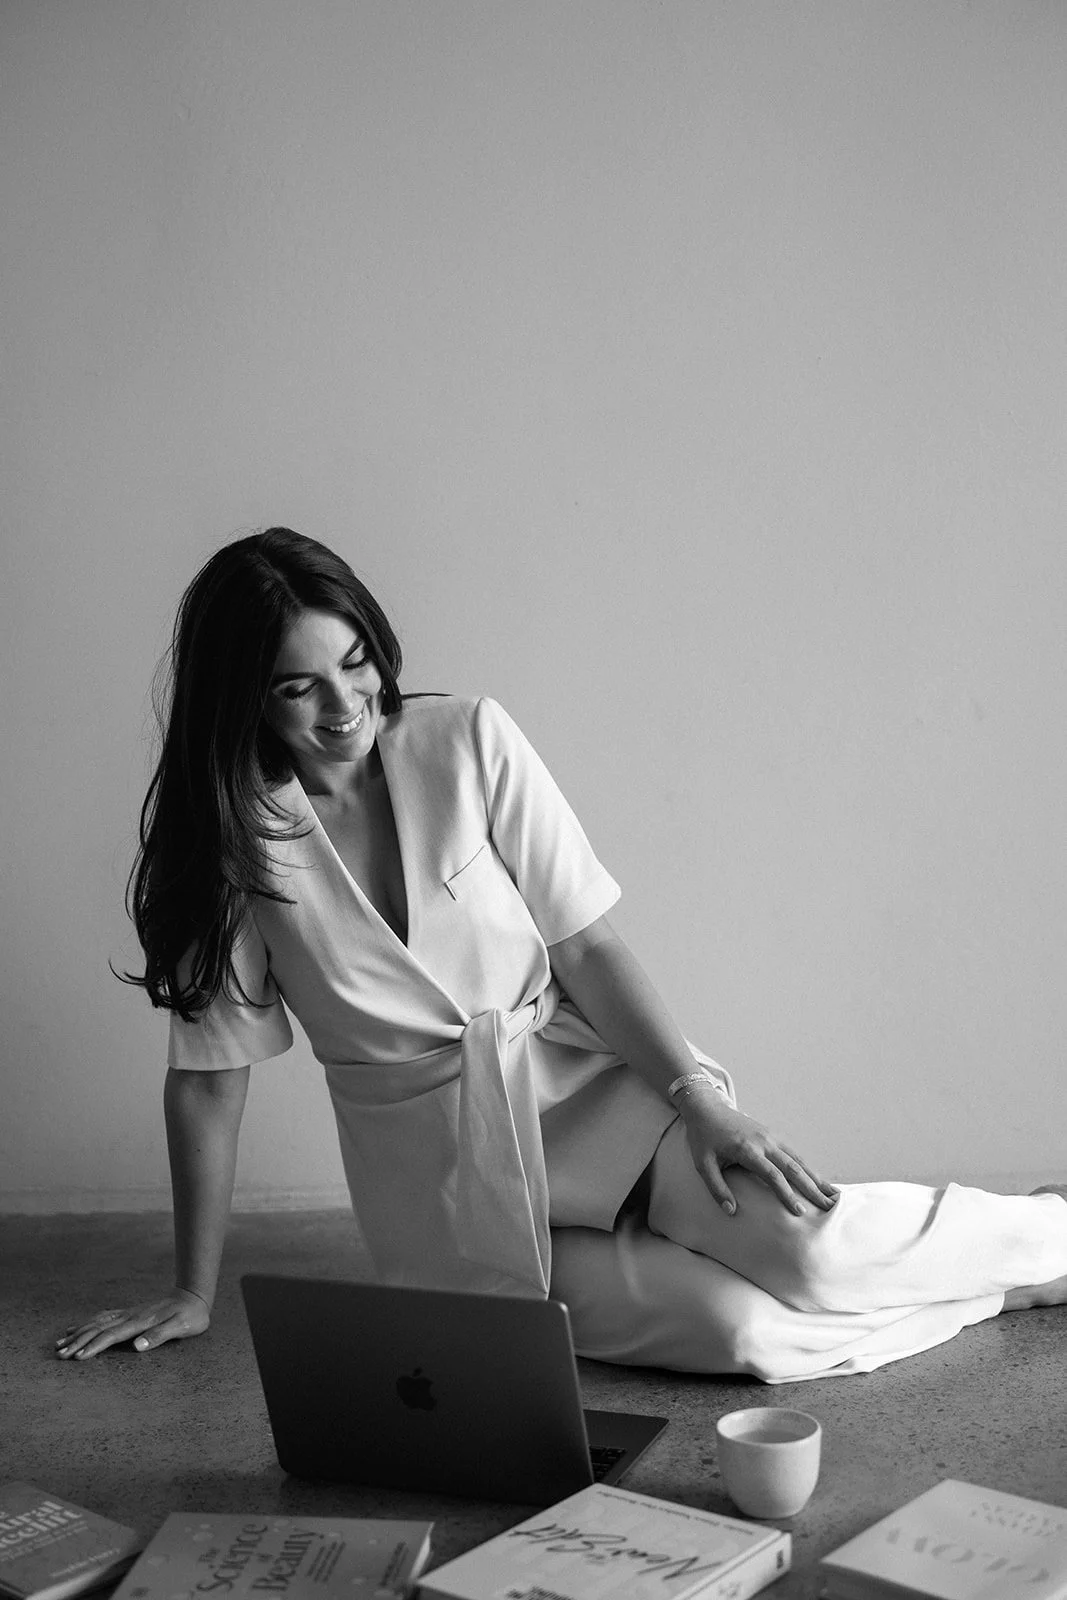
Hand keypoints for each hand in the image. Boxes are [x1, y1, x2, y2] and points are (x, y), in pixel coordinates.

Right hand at [55, 1289, 210, 1359]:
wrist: (193, 1296)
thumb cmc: (190, 1316)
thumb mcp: (181, 1327)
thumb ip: (159, 1336)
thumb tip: (137, 1346)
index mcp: (140, 1322)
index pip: (112, 1336)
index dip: (94, 1346)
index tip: (77, 1357)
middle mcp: (130, 1316)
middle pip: (98, 1329)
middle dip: (78, 1341)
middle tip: (59, 1354)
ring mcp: (128, 1314)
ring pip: (97, 1323)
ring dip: (78, 1333)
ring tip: (59, 1343)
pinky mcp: (129, 1314)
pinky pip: (103, 1318)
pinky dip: (87, 1324)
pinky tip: (76, 1327)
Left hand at [679, 1090, 838, 1216]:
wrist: (707, 1108)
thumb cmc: (703, 1138)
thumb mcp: (703, 1164)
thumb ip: (716, 1188)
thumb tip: (731, 1211)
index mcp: (747, 1149)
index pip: (772, 1175)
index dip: (787, 1194)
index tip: (799, 1211)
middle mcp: (764, 1142)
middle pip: (793, 1167)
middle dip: (812, 1188)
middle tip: (829, 1206)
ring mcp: (770, 1136)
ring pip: (798, 1159)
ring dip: (815, 1177)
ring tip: (832, 1194)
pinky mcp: (772, 1135)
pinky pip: (793, 1153)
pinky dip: (808, 1167)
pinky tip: (817, 1179)